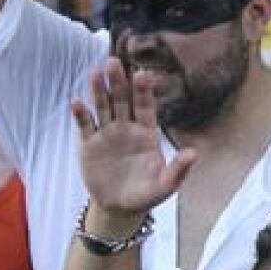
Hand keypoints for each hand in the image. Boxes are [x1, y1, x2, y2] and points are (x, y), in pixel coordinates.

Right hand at [69, 59, 196, 217]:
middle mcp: (127, 129)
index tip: (143, 74)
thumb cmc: (147, 194)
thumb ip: (178, 169)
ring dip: (98, 90)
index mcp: (147, 134)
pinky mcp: (89, 145)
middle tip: (114, 62)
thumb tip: (194, 153)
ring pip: (102, 107)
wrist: (121, 207)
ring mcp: (107, 135)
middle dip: (118, 82)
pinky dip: (81, 114)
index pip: (145, 107)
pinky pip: (85, 126)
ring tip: (95, 72)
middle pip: (122, 101)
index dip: (144, 91)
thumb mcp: (166, 185)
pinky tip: (77, 101)